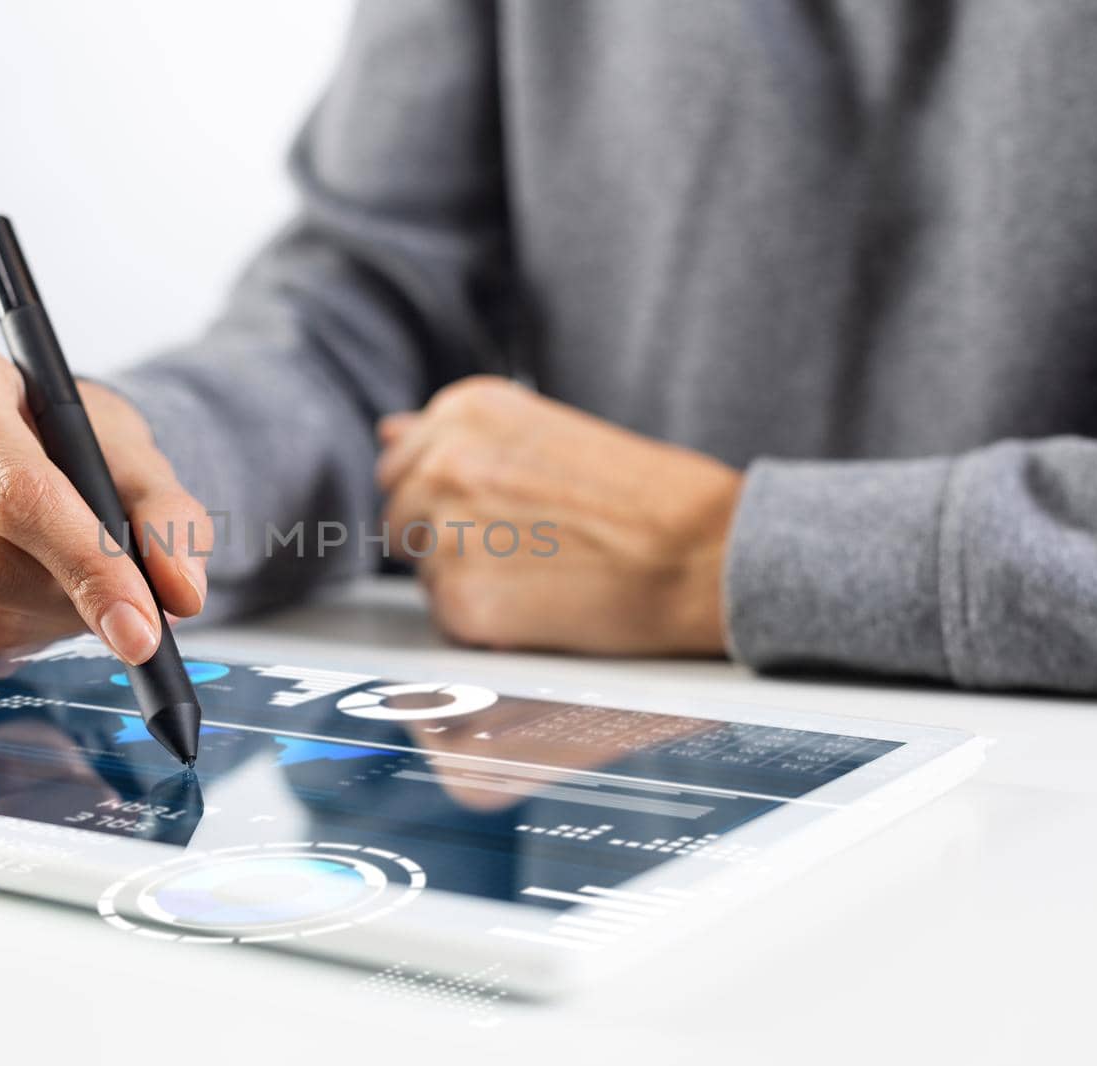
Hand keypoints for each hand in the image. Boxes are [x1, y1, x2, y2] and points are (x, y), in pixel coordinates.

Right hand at [0, 340, 210, 662]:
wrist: (24, 450)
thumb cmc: (70, 443)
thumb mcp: (131, 457)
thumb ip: (168, 516)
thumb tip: (180, 590)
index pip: (13, 488)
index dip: (85, 561)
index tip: (144, 623)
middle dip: (70, 599)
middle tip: (122, 608)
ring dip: (45, 623)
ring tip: (71, 589)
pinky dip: (9, 642)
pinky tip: (26, 603)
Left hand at [376, 376, 742, 655]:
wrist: (706, 556)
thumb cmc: (648, 497)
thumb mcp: (547, 433)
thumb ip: (457, 437)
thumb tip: (390, 433)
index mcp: (466, 410)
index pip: (401, 462)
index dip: (445, 496)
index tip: (497, 509)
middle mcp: (444, 463)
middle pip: (399, 517)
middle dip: (445, 538)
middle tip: (527, 548)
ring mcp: (446, 533)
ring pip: (421, 571)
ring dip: (466, 579)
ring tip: (543, 572)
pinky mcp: (461, 601)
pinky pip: (446, 618)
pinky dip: (484, 623)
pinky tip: (542, 605)